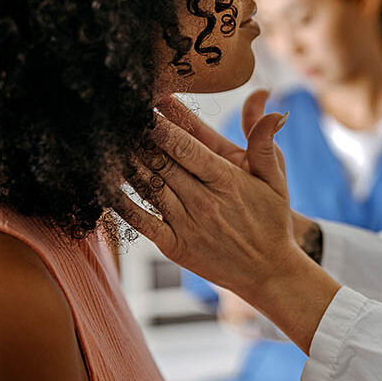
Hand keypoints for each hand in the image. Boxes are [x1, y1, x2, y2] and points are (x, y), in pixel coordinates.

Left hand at [114, 94, 338, 350]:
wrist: (268, 273)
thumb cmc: (272, 223)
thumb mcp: (276, 181)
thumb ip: (265, 144)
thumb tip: (276, 111)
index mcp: (227, 181)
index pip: (185, 147)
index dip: (159, 125)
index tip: (142, 107)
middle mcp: (204, 201)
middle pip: (162, 162)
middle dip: (138, 138)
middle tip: (117, 117)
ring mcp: (187, 224)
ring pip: (149, 187)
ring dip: (126, 163)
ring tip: (107, 141)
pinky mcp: (174, 246)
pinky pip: (141, 221)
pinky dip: (121, 203)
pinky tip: (105, 185)